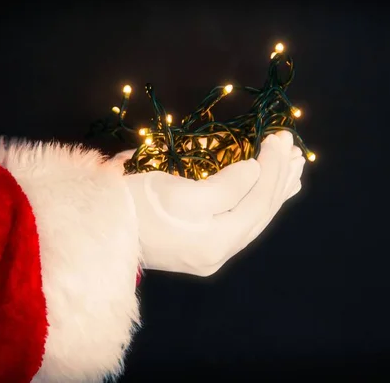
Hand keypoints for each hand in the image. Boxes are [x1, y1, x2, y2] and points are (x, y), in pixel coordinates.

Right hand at [117, 130, 304, 276]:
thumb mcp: (180, 193)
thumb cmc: (133, 206)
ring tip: (294, 166)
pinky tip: (269, 188)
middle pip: (260, 212)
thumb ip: (226, 186)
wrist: (96, 228)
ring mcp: (210, 251)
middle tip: (292, 146)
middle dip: (279, 177)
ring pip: (253, 217)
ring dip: (274, 188)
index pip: (258, 202)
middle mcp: (219, 253)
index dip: (273, 168)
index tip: (279, 137)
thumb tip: (255, 171)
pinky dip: (256, 200)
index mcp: (217, 243)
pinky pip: (239, 220)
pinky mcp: (200, 243)